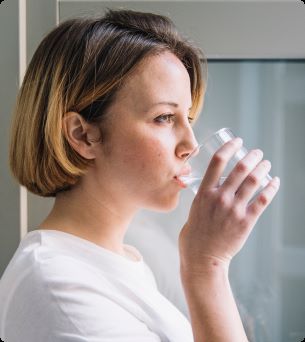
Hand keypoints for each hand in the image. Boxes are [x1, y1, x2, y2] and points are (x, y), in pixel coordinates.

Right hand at [179, 137, 279, 275]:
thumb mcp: (194, 208)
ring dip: (263, 168)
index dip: (229, 147)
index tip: (237, 141)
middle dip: (252, 156)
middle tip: (257, 152)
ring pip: (253, 181)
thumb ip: (205, 196)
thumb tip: (214, 186)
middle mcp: (219, 197)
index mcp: (204, 192)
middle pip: (240, 168)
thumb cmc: (195, 233)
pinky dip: (271, 188)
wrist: (201, 256)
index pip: (217, 161)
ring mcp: (233, 209)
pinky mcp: (245, 222)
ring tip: (266, 164)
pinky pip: (262, 200)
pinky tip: (275, 182)